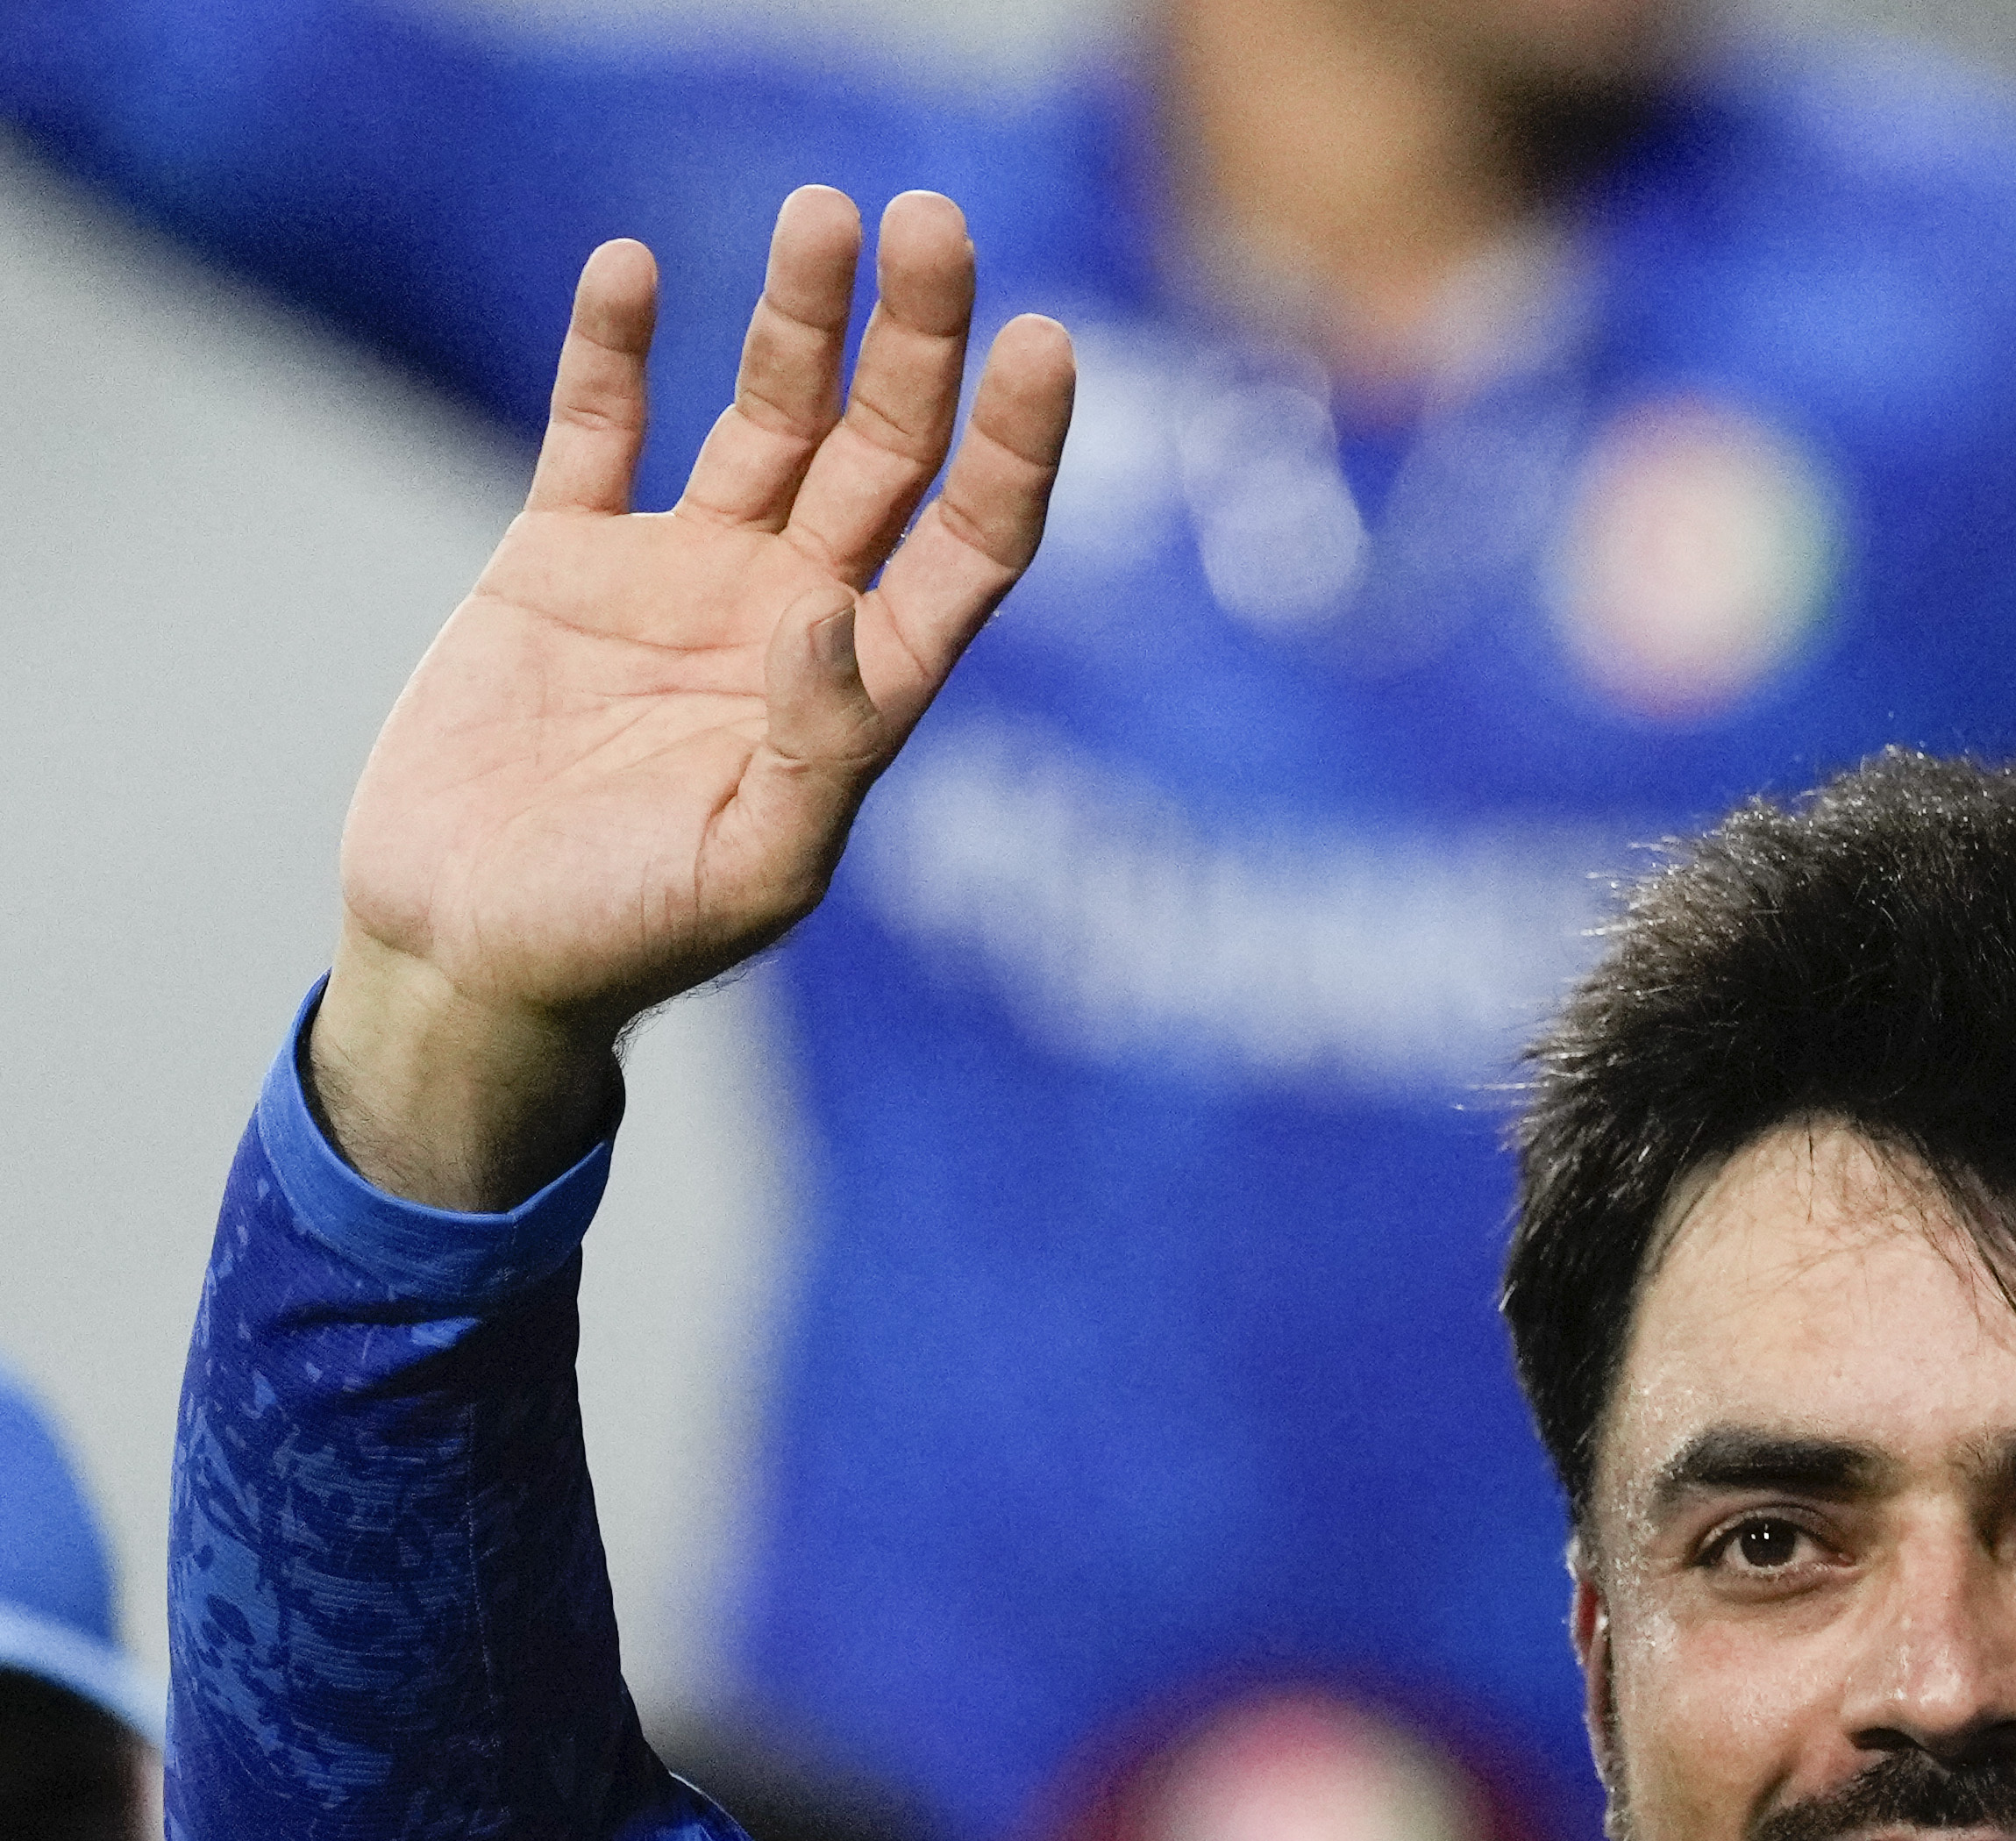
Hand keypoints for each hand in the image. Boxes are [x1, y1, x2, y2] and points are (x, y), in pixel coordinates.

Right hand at [311, 188, 1071, 1206]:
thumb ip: (819, 750)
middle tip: (936, 223)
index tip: (1047, 341)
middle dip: (916, 342)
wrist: (469, 954)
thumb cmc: (625, 941)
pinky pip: (596, 430)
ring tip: (823, 212)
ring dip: (796, 319)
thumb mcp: (752, 869)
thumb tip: (834, 620)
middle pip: (883, 450)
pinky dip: (615, 351)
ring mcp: (678, 578)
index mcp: (860, 689)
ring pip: (765, 417)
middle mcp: (788, 613)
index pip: (970, 543)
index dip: (1016, 448)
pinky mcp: (559, 562)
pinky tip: (634, 269)